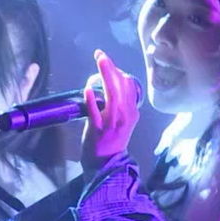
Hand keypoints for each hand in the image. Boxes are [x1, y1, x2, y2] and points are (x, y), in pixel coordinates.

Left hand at [81, 49, 139, 171]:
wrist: (106, 166)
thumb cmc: (111, 142)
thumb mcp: (122, 122)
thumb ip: (118, 105)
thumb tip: (109, 84)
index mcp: (131, 112)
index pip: (129, 86)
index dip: (118, 72)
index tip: (106, 63)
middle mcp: (125, 116)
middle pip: (121, 86)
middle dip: (111, 67)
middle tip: (100, 54)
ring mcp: (112, 123)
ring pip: (112, 95)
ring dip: (105, 75)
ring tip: (100, 61)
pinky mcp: (99, 130)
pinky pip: (96, 113)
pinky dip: (92, 100)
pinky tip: (88, 89)